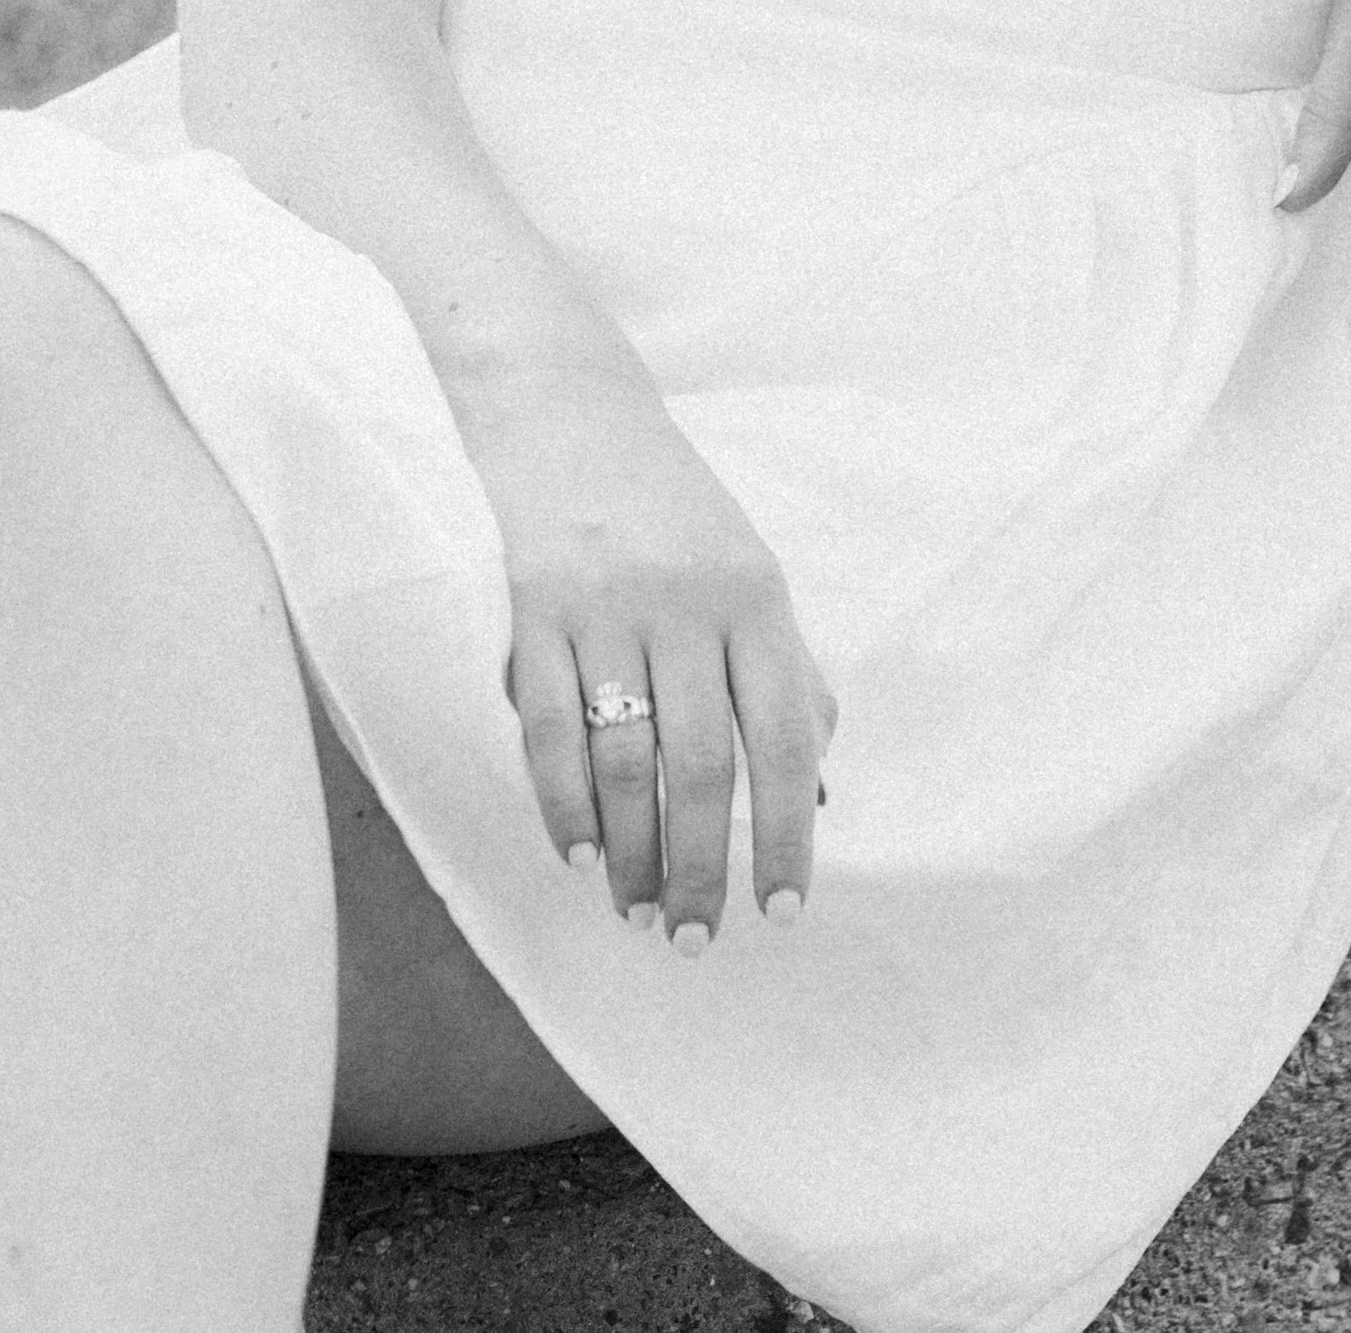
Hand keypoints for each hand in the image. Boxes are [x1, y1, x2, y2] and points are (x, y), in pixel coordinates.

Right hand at [453, 349, 837, 946]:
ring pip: (622, 761)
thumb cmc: (674, 509)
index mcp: (756, 596)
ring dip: (632, 853)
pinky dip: (563, 806)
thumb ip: (784, 671)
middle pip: (701, 766)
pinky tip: (580, 855)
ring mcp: (605, 606)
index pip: (786, 736)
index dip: (790, 833)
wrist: (570, 410)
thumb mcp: (750, 572)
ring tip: (639, 911)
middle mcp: (686, 603)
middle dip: (702, 868)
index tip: (783, 909)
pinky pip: (549, 729)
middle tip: (696, 940)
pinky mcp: (533, 609)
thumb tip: (817, 789)